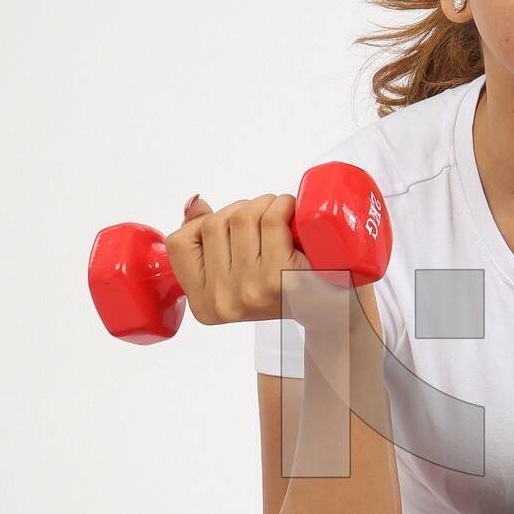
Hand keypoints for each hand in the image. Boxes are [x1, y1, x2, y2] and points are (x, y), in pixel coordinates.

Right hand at [170, 194, 358, 328]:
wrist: (334, 309)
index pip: (179, 243)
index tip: (231, 228)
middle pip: (213, 224)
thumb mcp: (238, 272)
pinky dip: (283, 205)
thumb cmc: (285, 285)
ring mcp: (250, 290)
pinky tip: (293, 213)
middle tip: (264, 220)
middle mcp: (223, 301)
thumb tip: (195, 203)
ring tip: (281, 216)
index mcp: (204, 304)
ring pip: (240, 216)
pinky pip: (270, 219)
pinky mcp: (279, 277)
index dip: (202, 223)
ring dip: (264, 204)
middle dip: (241, 210)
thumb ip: (207, 241)